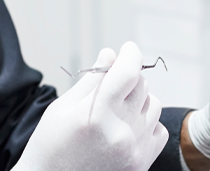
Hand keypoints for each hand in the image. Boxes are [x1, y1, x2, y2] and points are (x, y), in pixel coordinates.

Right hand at [14, 43, 167, 170]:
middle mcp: (120, 133)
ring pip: (153, 103)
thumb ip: (92, 80)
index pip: (127, 72)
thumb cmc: (50, 146)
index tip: (127, 49)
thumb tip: (111, 54)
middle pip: (141, 85)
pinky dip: (147, 122)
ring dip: (139, 99)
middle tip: (112, 84)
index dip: (130, 54)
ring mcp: (134, 150)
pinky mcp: (142, 163)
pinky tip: (126, 127)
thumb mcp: (62, 108)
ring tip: (116, 110)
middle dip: (128, 77)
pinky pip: (159, 128)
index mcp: (96, 115)